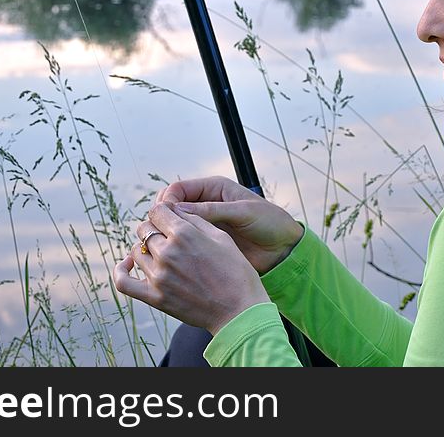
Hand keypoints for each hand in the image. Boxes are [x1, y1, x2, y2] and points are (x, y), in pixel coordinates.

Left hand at [113, 202, 268, 334]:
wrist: (239, 311)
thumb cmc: (236, 272)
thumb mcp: (221, 237)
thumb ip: (195, 220)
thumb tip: (176, 210)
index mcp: (184, 234)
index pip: (157, 210)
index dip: (163, 211)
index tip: (170, 218)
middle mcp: (167, 252)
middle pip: (145, 229)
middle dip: (155, 229)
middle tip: (168, 237)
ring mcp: (158, 276)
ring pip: (137, 251)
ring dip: (146, 249)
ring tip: (161, 254)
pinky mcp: (155, 297)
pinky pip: (124, 282)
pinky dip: (121, 270)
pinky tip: (129, 264)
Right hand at [157, 176, 303, 273]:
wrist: (284, 249)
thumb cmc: (270, 223)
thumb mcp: (242, 213)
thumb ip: (212, 210)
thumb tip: (177, 210)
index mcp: (214, 189)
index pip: (179, 189)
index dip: (168, 200)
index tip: (164, 215)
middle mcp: (205, 205)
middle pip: (171, 207)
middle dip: (162, 217)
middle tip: (159, 231)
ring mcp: (204, 225)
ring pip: (174, 227)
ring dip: (166, 233)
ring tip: (162, 245)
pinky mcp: (206, 243)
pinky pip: (184, 242)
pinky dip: (175, 247)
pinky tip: (171, 255)